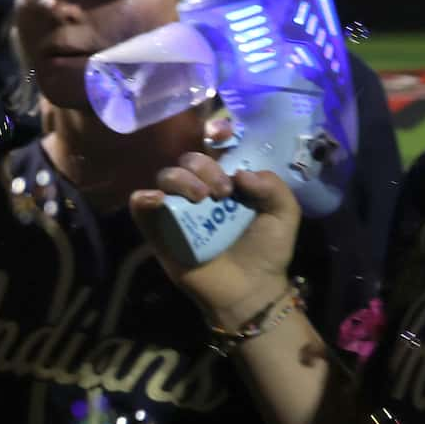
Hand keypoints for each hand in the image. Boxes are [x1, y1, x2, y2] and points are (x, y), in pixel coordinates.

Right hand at [128, 152, 301, 327]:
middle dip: (203, 168)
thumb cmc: (267, 253)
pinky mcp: (159, 231)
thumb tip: (240, 173)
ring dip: (181, 180)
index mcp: (227, 182)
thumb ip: (272, 187)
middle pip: (188, 162)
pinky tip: (158, 199)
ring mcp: (178, 211)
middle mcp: (200, 191)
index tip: (222, 135)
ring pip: (165, 177)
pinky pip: (140, 206)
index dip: (213, 133)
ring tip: (200, 199)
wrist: (250, 291)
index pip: (214, 150)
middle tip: (222, 192)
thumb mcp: (283, 215)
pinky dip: (143, 197)